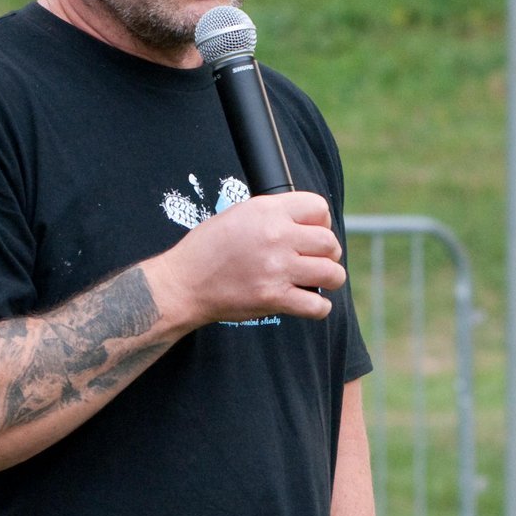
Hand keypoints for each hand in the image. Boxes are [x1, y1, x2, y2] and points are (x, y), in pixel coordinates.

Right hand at [147, 191, 346, 326]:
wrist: (183, 283)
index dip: (322, 221)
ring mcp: (277, 268)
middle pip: (330, 242)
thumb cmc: (208, 249)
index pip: (319, 208)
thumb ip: (274, 214)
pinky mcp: (274, 298)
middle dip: (330, 253)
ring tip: (320, 280)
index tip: (314, 232)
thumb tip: (307, 223)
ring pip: (331, 273)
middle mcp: (276, 236)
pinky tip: (310, 302)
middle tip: (318, 260)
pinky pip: (317, 305)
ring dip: (331, 278)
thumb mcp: (239, 214)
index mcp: (268, 211)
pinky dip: (320, 307)